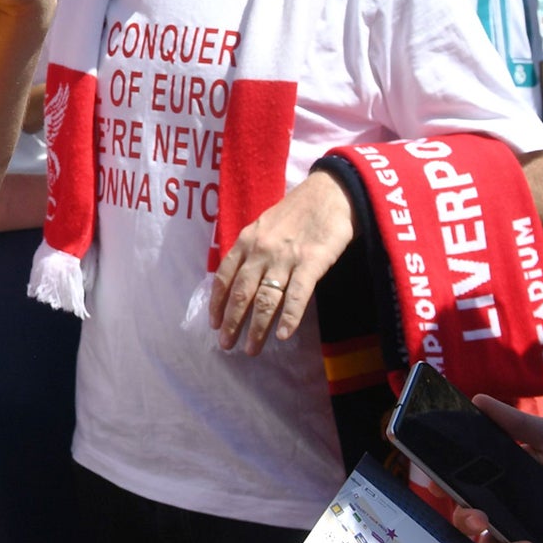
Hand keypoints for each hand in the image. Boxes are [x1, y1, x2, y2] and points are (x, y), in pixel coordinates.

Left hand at [208, 170, 353, 352]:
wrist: (330, 193)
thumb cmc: (297, 211)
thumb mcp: (264, 225)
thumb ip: (251, 250)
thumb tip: (238, 278)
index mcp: (246, 241)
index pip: (223, 277)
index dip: (217, 302)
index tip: (213, 323)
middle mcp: (260, 250)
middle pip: (240, 293)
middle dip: (231, 322)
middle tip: (226, 345)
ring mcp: (285, 257)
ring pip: (265, 298)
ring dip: (256, 327)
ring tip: (251, 349)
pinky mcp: (312, 262)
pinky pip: (297, 295)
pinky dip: (289, 317)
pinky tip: (282, 335)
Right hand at [452, 395, 542, 542]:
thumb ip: (516, 422)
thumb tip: (478, 399)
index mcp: (496, 479)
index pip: (456, 482)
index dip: (438, 483)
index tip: (436, 483)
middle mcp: (499, 510)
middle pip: (462, 521)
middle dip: (465, 522)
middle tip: (482, 519)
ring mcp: (516, 539)